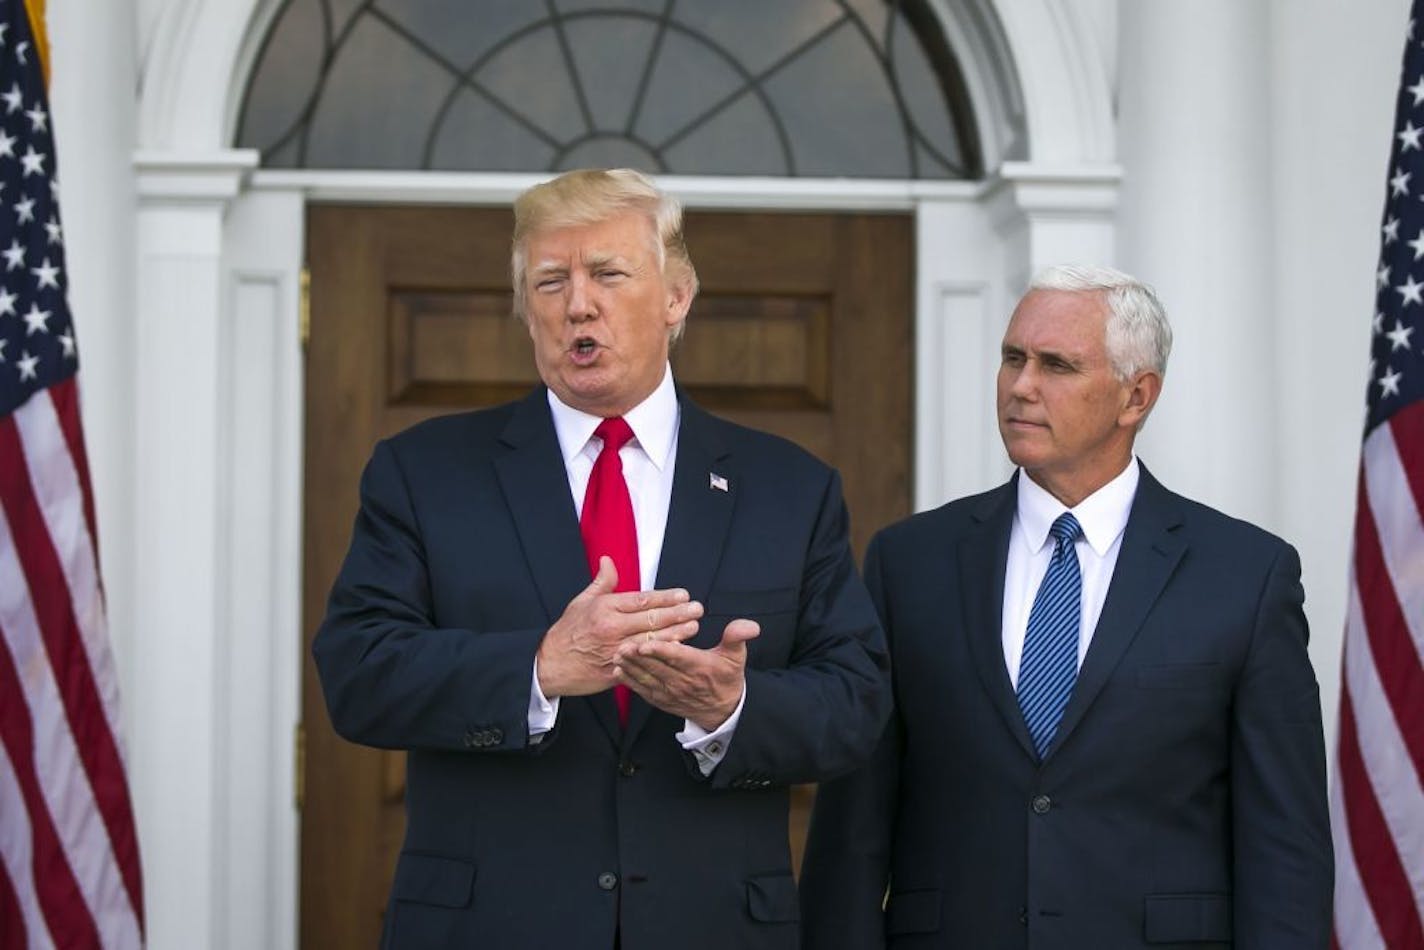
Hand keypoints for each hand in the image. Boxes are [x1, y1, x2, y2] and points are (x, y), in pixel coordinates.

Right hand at [536, 557, 702, 697]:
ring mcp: (614, 650)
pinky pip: (642, 663)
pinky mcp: (615, 670)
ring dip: (676, 634)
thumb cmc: (567, 632)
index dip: (665, 597)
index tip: (683, 594)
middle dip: (678, 614)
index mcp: (605, 608)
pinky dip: (659, 657)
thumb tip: (608, 560)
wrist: (548, 665)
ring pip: (651, 641)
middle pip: (651, 620)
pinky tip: (676, 652)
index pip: (642, 600)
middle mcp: (611, 628)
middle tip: (698, 609)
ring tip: (694, 627)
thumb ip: (601, 583)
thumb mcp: (580, 602)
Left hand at [614, 618, 759, 730]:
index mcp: (700, 667)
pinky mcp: (661, 700)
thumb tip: (750, 625)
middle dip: (639, 657)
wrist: (723, 710)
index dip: (661, 651)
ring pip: (647, 678)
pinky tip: (618, 670)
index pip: (678, 658)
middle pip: (658, 667)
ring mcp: (670, 693)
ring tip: (616, 654)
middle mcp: (683, 682)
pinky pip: (643, 690)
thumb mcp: (736, 657)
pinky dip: (630, 681)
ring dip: (631, 667)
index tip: (646, 642)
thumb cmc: (727, 678)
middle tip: (622, 644)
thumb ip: (737, 638)